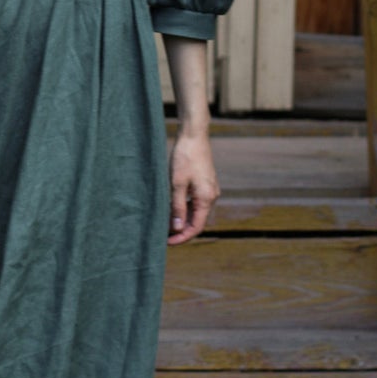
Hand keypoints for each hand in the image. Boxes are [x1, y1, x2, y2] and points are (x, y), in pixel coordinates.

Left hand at [169, 130, 217, 245]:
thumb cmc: (185, 158)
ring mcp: (210, 189)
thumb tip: (177, 229)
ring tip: (166, 222)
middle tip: (164, 235)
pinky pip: (197, 202)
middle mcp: (212, 196)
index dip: (182, 237)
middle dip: (182, 230)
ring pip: (197, 212)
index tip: (167, 242)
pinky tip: (173, 207)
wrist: (194, 135)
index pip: (196, 227)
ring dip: (183, 219)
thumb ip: (177, 207)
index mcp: (206, 198)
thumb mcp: (177, 184)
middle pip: (198, 221)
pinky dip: (186, 208)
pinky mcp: (206, 183)